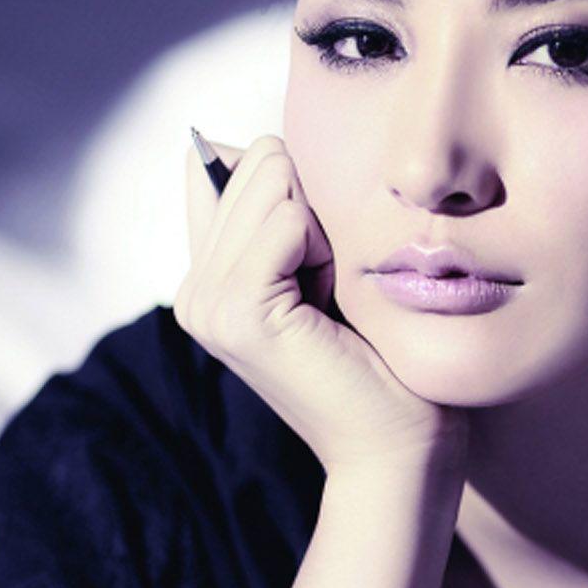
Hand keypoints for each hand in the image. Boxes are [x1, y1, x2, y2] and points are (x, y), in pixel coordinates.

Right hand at [178, 133, 465, 477]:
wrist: (394, 441)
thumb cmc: (377, 354)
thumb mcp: (321, 267)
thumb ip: (281, 211)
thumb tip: (257, 146)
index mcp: (206, 275)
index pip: (218, 162)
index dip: (286, 187)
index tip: (313, 255)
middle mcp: (193, 289)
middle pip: (254, 161)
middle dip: (310, 207)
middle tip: (326, 284)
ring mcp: (207, 303)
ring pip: (271, 184)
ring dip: (320, 228)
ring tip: (326, 296)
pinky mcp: (238, 313)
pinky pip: (285, 222)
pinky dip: (321, 246)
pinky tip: (326, 301)